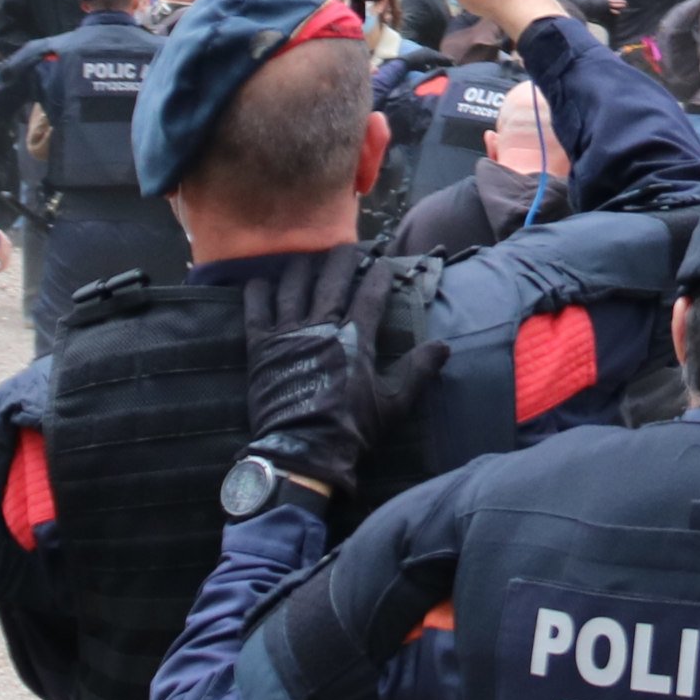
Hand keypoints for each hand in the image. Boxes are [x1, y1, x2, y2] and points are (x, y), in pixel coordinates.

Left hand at [235, 244, 440, 499]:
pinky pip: (255, 309)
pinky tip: (261, 279)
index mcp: (355, 339)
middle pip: (332, 280)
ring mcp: (288, 334)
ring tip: (308, 255)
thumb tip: (444, 346)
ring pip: (293, 285)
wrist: (303, 452)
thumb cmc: (351, 428)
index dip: (378, 274)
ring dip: (302, 266)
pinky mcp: (260, 347)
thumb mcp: (394, 404)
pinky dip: (257, 291)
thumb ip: (418, 371)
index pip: (370, 295)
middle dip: (343, 258)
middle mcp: (321, 326)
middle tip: (349, 246)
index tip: (383, 262)